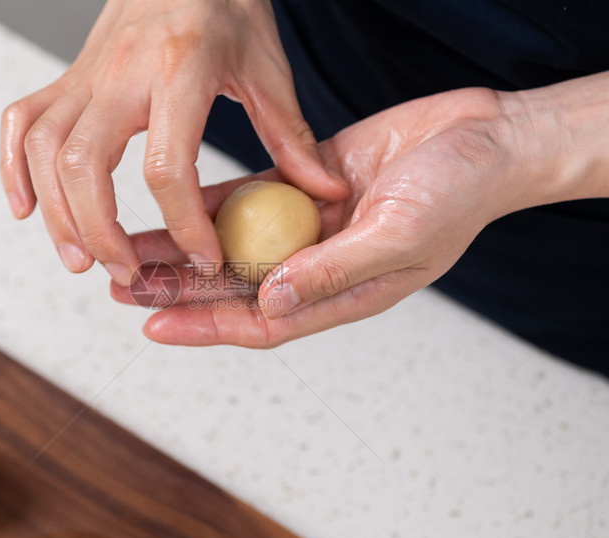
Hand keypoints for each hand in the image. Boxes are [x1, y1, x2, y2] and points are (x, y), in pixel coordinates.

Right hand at [0, 0, 346, 285]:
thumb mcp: (268, 67)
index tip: (205, 257)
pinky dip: (12, 168)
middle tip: (122, 271)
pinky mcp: (67, 78)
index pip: (166, 166)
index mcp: (179, 70)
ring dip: (54, 212)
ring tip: (79, 259)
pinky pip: (18, 122)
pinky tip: (25, 208)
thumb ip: (291, 136)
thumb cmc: (227, 7)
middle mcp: (120, 72)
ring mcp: (85, 74)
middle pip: (83, 164)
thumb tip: (321, 192)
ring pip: (42, 148)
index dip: (184, 224)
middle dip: (98, 230)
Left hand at [111, 87, 543, 344]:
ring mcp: (310, 226)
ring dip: (184, 250)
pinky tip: (172, 206)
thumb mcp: (399, 236)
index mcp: (342, 293)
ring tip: (133, 252)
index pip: (261, 321)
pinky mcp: (305, 186)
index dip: (206, 328)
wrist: (485, 137)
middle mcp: (318, 265)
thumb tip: (273, 299)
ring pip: (231, 245)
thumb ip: (335, 270)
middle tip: (123, 289)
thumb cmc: (459, 193)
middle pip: (233, 288)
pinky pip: (249, 199)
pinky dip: (212, 206)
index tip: (155, 327)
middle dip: (178, 292)